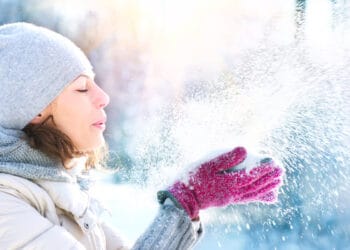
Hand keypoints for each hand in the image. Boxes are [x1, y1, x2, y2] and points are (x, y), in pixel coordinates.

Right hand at [158, 147, 282, 218]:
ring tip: (279, 180)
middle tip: (281, 169)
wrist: (185, 197)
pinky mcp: (228, 200)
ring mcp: (231, 197)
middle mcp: (233, 192)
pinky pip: (248, 199)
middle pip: (255, 185)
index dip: (263, 168)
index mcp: (228, 182)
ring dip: (267, 186)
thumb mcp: (207, 164)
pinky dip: (260, 196)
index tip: (273, 161)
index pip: (250, 175)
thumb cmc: (194, 178)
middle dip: (269, 177)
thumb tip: (244, 149)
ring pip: (253, 193)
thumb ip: (226, 157)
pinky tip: (267, 195)